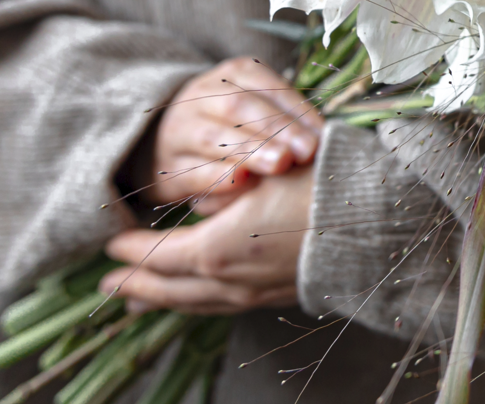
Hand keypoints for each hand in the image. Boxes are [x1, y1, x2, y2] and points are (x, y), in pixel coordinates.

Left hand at [102, 167, 313, 313]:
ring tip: (139, 302)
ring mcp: (254, 295)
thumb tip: (198, 204)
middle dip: (136, 288)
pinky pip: (222, 307)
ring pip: (195, 304)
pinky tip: (196, 299)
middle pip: (169, 291)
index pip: (159, 257)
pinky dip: (196, 304)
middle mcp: (229, 282)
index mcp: (217, 250)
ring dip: (162, 302)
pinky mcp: (276, 297)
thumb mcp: (263, 177)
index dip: (132, 253)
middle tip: (109, 287)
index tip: (112, 246)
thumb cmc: (318, 188)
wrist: (375, 224)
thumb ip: (221, 194)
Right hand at [143, 57, 322, 214]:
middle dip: (277, 129)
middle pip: (239, 107)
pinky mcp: (168, 166)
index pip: (268, 87)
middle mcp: (202, 95)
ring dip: (249, 151)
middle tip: (306, 151)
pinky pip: (192, 172)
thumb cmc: (234, 126)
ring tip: (280, 164)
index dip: (297, 111)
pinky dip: (217, 178)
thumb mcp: (258, 110)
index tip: (324, 136)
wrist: (165, 141)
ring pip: (213, 137)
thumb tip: (326, 141)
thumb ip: (287, 120)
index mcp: (233, 74)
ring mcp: (179, 129)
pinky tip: (242, 183)